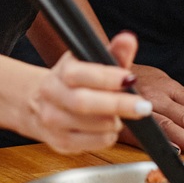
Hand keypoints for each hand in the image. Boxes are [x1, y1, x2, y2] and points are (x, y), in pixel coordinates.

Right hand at [27, 32, 152, 152]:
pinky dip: (108, 136)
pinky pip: (92, 143)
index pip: (80, 74)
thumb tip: (128, 40)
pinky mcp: (60, 142)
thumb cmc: (76, 82)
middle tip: (142, 107)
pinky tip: (108, 127)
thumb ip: (113, 53)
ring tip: (120, 115)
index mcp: (61, 71)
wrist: (40, 104)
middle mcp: (52, 94)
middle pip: (83, 103)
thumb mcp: (91, 63)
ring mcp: (52, 120)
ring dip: (114, 121)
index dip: (106, 77)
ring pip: (91, 125)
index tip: (130, 79)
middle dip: (117, 104)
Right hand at [116, 56, 183, 157]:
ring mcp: (142, 107)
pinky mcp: (126, 121)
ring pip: (171, 126)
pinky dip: (162, 141)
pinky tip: (175, 151)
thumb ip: (179, 98)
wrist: (97, 70)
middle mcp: (158, 96)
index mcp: (169, 86)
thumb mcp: (158, 80)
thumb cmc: (133, 81)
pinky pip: (146, 132)